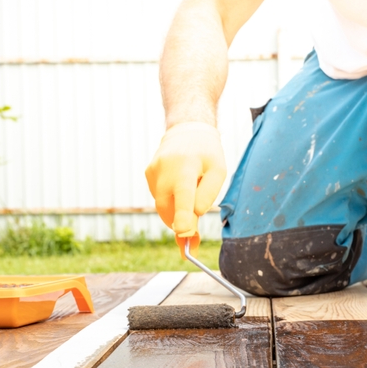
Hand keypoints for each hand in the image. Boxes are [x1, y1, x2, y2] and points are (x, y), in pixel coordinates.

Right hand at [145, 122, 226, 256]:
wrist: (187, 131)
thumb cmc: (207, 154)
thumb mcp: (218, 170)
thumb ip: (208, 193)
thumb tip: (196, 214)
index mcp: (185, 165)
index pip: (183, 194)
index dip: (183, 215)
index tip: (184, 231)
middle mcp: (165, 168)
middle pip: (168, 207)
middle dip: (179, 223)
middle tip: (193, 236)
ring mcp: (153, 171)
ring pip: (162, 206)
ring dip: (175, 212)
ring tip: (190, 199)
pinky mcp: (148, 174)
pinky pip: (159, 198)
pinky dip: (170, 202)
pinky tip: (179, 189)